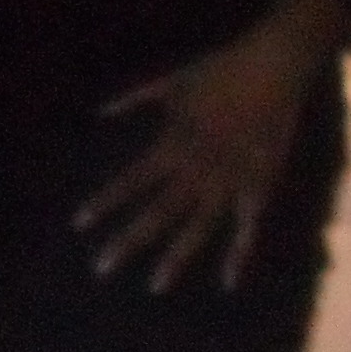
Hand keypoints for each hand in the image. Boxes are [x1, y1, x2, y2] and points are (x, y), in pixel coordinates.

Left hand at [72, 0, 348, 292]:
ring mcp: (228, 182)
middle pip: (156, 213)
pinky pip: (246, 228)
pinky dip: (238, 255)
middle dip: (128, 241)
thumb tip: (99, 112)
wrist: (271, 66)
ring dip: (175, 258)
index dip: (104, 202)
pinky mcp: (258, 187)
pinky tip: (228, 282)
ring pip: (196, 228)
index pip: (129, 182)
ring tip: (155, 285)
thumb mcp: (169, 81)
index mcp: (171, 146)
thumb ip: (134, 99)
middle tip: (101, 268)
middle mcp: (195, 170)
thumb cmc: (220, 71)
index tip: (78, 224)